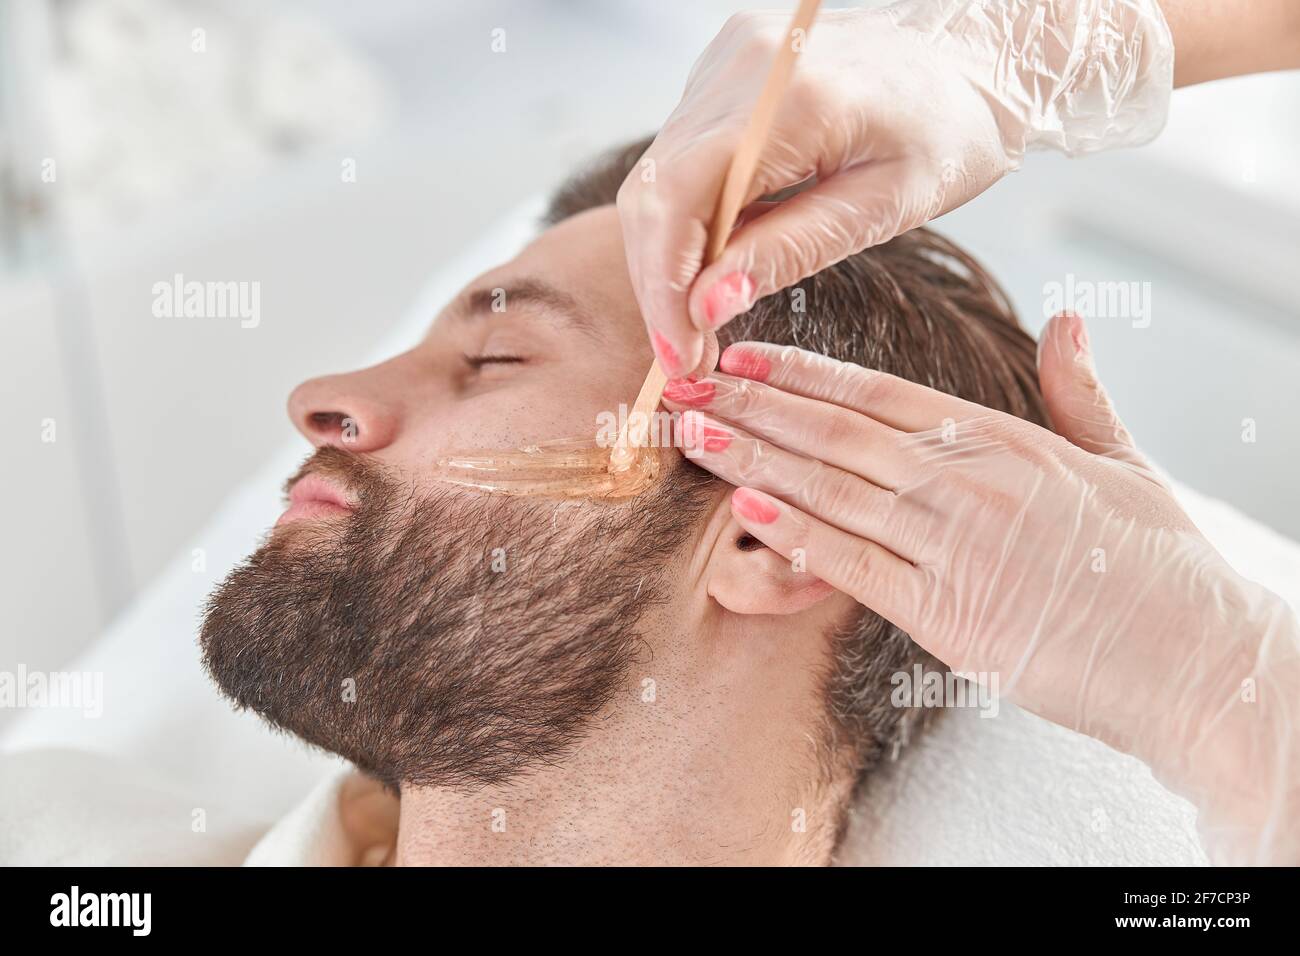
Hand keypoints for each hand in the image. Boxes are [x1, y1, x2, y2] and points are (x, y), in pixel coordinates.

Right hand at [618, 0, 1173, 377]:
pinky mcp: (725, 71)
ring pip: (657, 176)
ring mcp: (728, 63)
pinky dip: (688, 219)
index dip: (663, 285)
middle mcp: (743, 69)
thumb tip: (706, 307)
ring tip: (700, 319)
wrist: (970, 54)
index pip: (679, 198)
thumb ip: (789, 252)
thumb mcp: (883, 207)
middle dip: (659, 282)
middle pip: (653, 190)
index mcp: (792, 99)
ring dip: (668, 257)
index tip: (680, 353)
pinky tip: (718, 260)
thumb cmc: (950, 131)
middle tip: (686, 353)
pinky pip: (681, 156)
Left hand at [666, 313, 1299, 863]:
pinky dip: (798, 535)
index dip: (803, 373)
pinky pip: (856, 564)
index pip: (881, 394)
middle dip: (754, 407)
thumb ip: (1079, 392)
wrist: (1196, 660)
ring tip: (692, 432)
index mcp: (1004, 439)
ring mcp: (956, 545)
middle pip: (839, 432)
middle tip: (685, 383)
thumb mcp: (1125, 462)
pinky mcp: (948, 613)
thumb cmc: (1160, 566)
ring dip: (754, 459)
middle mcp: (970, 481)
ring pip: (834, 488)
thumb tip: (1069, 320)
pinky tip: (746, 508)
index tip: (743, 356)